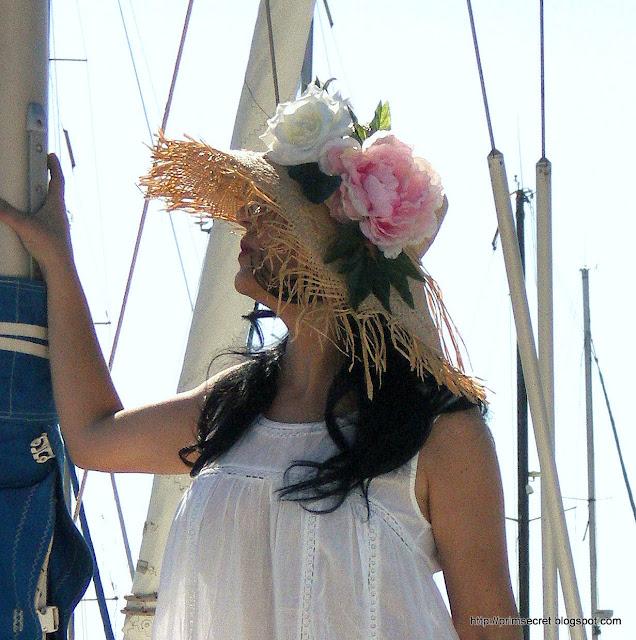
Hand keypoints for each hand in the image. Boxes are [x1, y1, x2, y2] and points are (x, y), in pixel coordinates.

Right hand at [0, 153, 74, 276]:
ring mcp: (56, 225)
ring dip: (38, 198)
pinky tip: (25, 219)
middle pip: (53, 191)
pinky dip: (34, 214)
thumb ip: (6, 212)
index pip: (58, 180)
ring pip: (48, 206)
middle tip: (36, 170)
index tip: (51, 155)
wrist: (60, 269)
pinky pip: (42, 220)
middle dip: (45, 180)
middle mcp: (59, 213)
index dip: (54, 166)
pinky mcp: (50, 236)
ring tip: (26, 193)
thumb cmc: (50, 246)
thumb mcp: (24, 225)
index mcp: (57, 205)